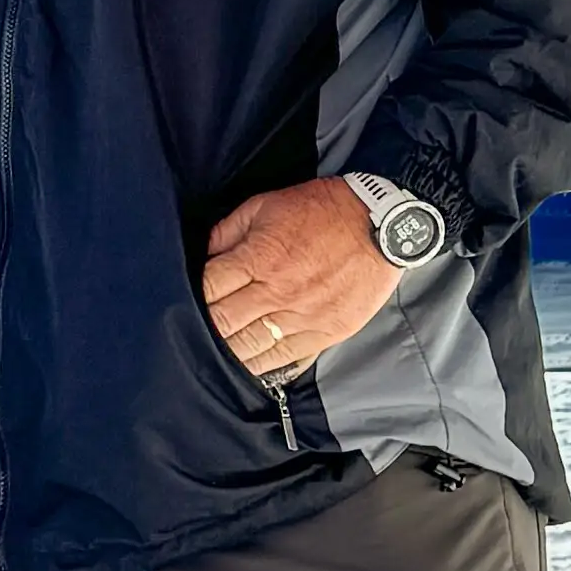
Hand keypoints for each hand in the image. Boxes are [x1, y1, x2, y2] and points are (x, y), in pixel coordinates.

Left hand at [201, 181, 407, 379]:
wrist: (381, 225)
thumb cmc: (324, 210)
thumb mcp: (268, 204)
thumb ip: (230, 229)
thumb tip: (206, 252)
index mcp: (259, 258)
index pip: (209, 288)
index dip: (192, 295)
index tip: (189, 297)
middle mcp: (277, 292)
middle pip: (223, 323)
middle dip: (204, 326)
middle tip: (195, 328)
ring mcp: (302, 317)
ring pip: (250, 348)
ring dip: (228, 352)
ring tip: (216, 352)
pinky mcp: (325, 333)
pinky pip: (285, 359)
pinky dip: (262, 366)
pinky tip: (248, 366)